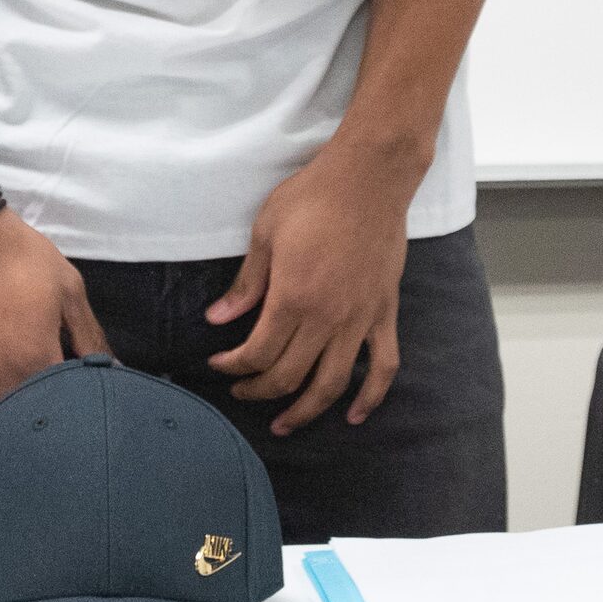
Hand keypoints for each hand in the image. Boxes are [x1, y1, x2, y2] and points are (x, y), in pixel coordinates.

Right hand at [0, 207, 107, 451]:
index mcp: (35, 357)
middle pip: (24, 427)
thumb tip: (113, 369)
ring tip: (28, 453)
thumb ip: (91, 335)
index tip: (92, 416)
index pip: (63, 406)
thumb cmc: (20, 257)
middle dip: (47, 435)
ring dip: (7, 446)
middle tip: (64, 437)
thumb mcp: (68, 288)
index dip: (80, 415)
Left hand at [205, 145, 416, 434]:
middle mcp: (327, 318)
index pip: (258, 353)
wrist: (369, 178)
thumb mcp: (265, 233)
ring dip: (306, 411)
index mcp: (292, 298)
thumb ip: (245, 283)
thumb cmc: (313, 197)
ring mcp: (360, 319)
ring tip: (285, 423)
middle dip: (259, 391)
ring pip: (332, 384)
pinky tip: (355, 416)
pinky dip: (371, 397)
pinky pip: (384, 365)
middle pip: (289, 376)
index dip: (233, 366)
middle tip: (241, 391)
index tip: (218, 364)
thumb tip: (218, 319)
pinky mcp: (384, 312)